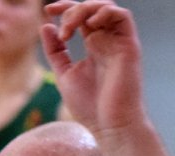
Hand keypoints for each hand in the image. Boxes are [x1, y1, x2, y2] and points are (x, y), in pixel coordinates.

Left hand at [42, 1, 146, 140]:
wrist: (109, 124)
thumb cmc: (88, 105)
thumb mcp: (63, 74)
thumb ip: (55, 51)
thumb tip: (45, 26)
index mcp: (93, 44)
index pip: (81, 16)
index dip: (65, 7)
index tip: (48, 10)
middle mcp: (107, 39)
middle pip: (93, 8)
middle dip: (72, 8)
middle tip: (60, 27)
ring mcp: (119, 41)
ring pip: (107, 7)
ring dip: (85, 10)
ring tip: (68, 31)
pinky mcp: (129, 45)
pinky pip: (123, 16)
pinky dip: (105, 12)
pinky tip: (90, 25)